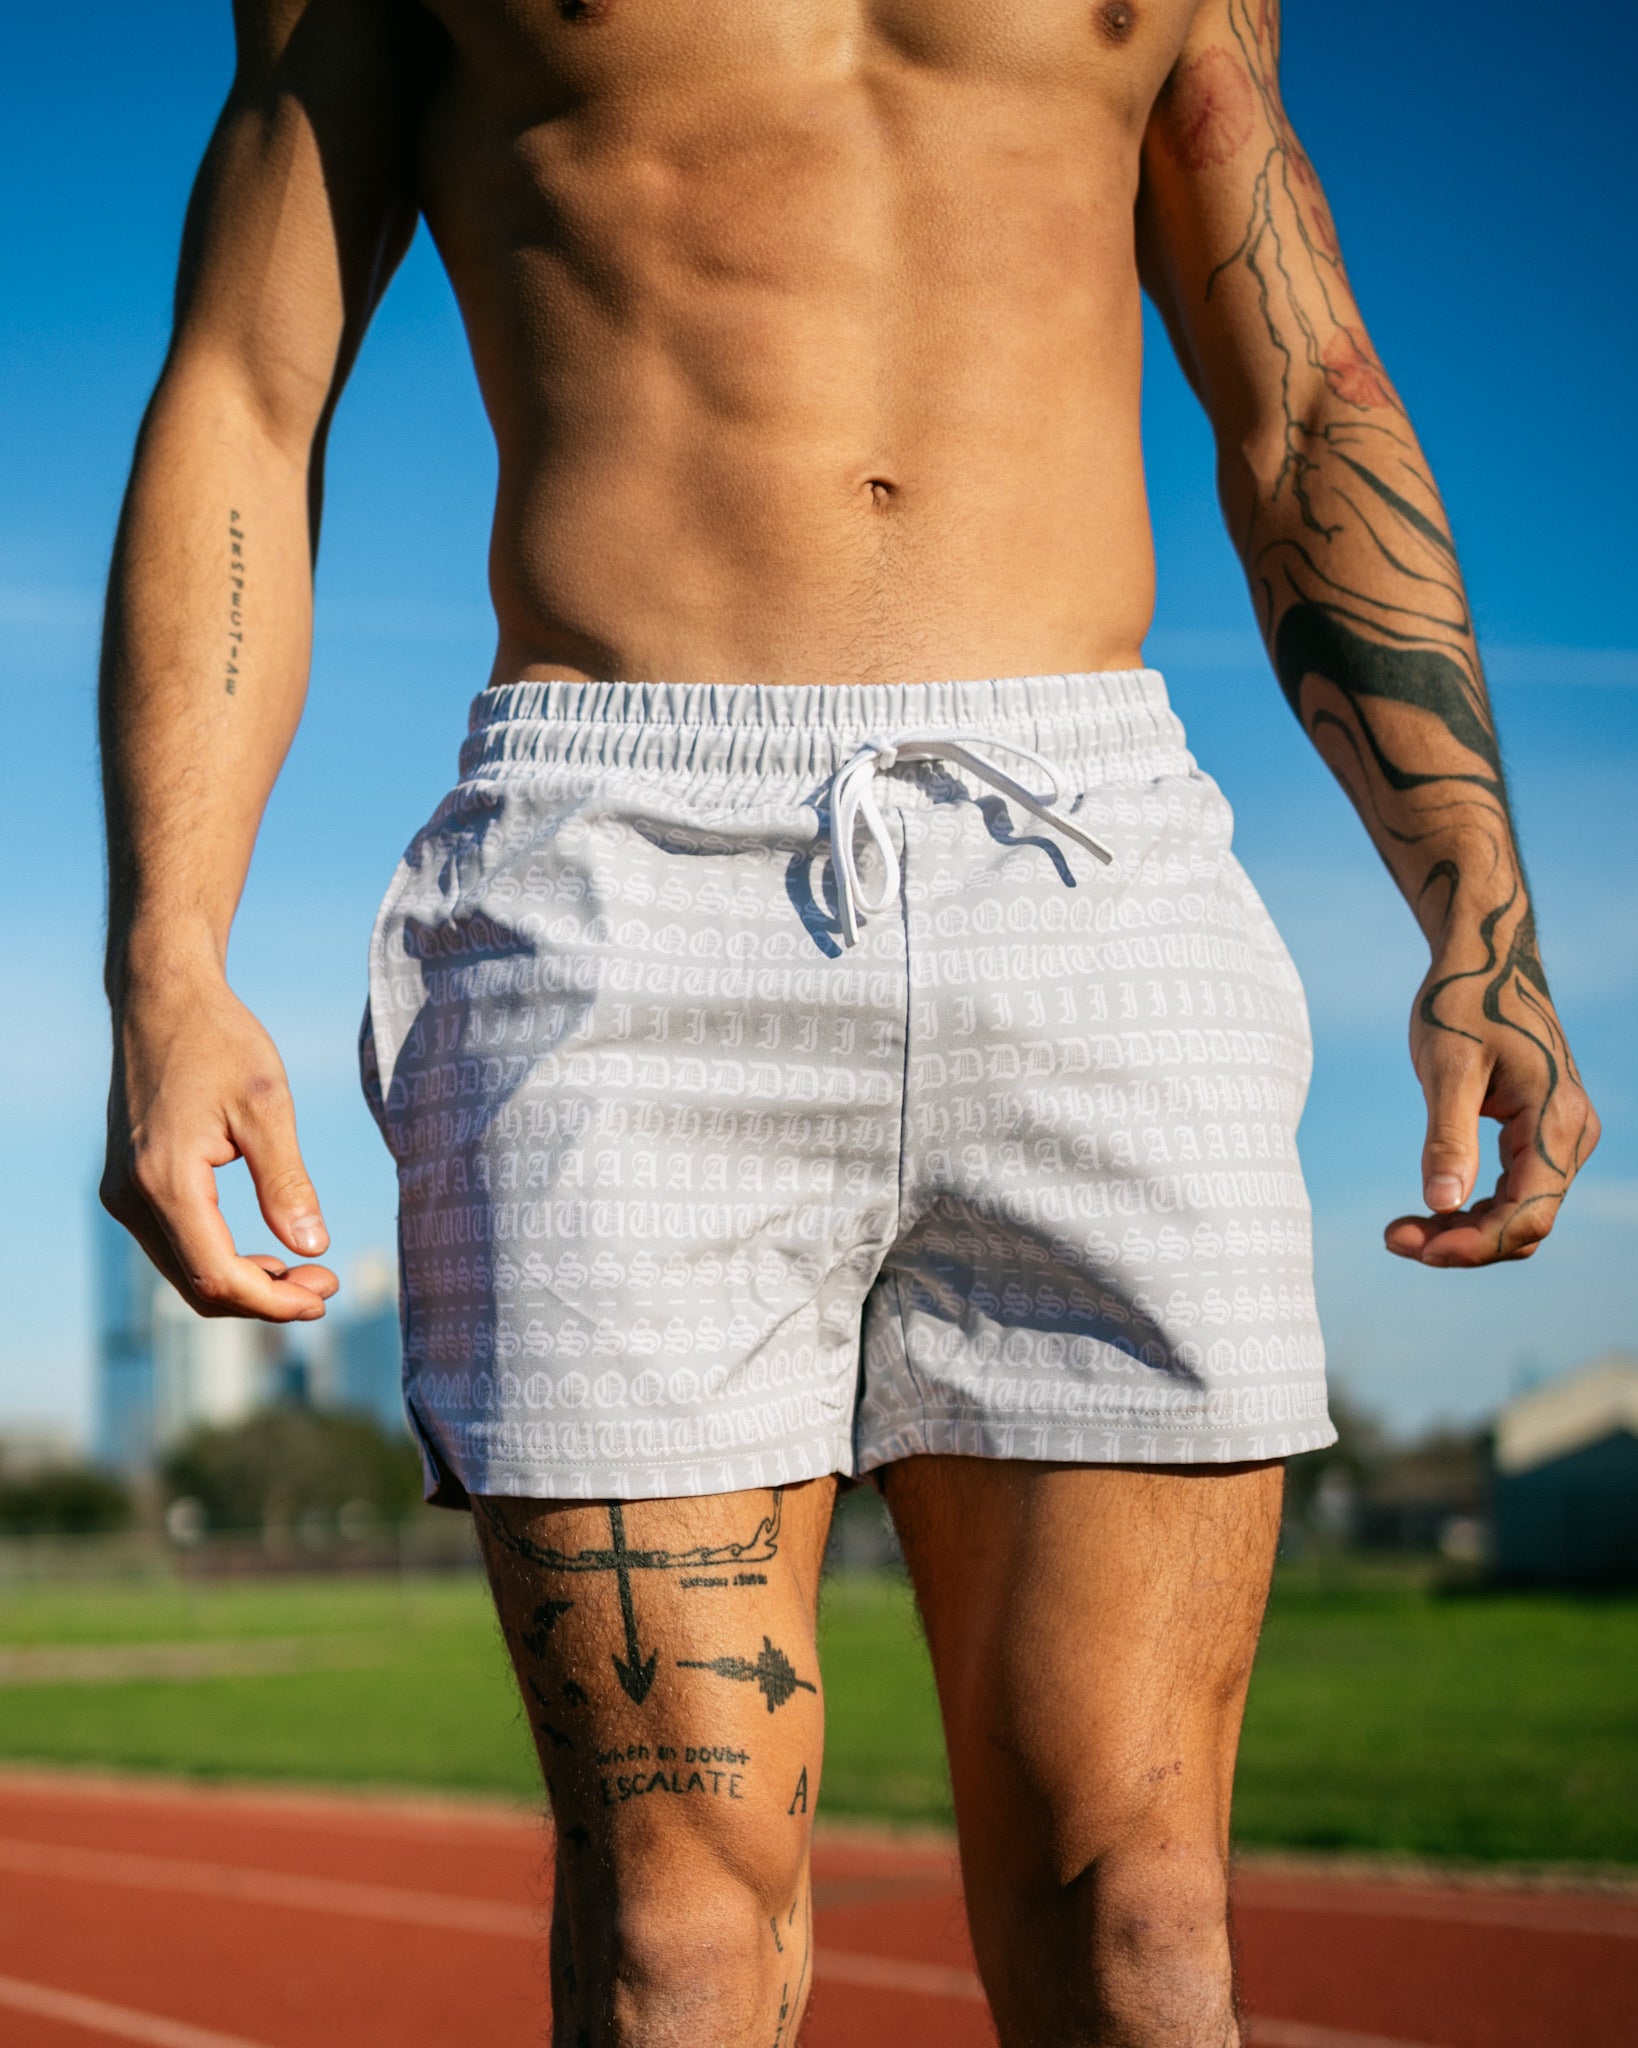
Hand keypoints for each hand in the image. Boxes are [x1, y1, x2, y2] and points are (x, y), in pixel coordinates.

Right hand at [102, 968, 339, 1319]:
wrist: (162, 998)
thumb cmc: (220, 1041)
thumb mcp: (267, 1107)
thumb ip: (287, 1182)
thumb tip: (313, 1248)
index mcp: (165, 1181)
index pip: (217, 1275)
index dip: (273, 1301)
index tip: (326, 1295)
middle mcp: (131, 1197)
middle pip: (197, 1286)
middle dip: (265, 1298)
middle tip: (327, 1285)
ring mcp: (123, 1193)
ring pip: (184, 1271)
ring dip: (245, 1282)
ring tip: (308, 1271)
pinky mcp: (128, 1184)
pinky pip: (175, 1244)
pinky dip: (220, 1259)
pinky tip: (268, 1253)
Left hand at [1385, 951, 1598, 1266]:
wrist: (1487, 958)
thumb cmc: (1464, 1003)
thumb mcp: (1447, 1068)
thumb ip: (1448, 1138)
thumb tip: (1442, 1204)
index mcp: (1555, 1122)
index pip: (1526, 1215)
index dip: (1471, 1245)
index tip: (1411, 1248)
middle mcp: (1571, 1136)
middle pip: (1526, 1224)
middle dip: (1461, 1242)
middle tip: (1392, 1238)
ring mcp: (1562, 1135)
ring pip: (1522, 1212)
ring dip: (1466, 1231)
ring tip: (1402, 1230)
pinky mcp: (1543, 1132)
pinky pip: (1518, 1190)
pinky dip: (1476, 1208)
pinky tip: (1430, 1208)